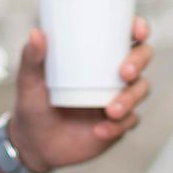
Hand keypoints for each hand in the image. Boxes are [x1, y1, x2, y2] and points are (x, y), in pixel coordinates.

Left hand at [7, 17, 152, 172]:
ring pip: (141, 90)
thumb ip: (31, 58)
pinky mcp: (119, 124)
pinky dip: (118, 126)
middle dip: (139, 62)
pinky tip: (100, 131)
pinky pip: (130, 121)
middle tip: (124, 73)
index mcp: (96, 55)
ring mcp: (119, 98)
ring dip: (130, 98)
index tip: (137, 32)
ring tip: (110, 111)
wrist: (35, 144)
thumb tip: (36, 33)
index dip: (139, 28)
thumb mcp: (29, 80)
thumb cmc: (33, 104)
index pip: (125, 34)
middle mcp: (112, 74)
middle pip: (142, 58)